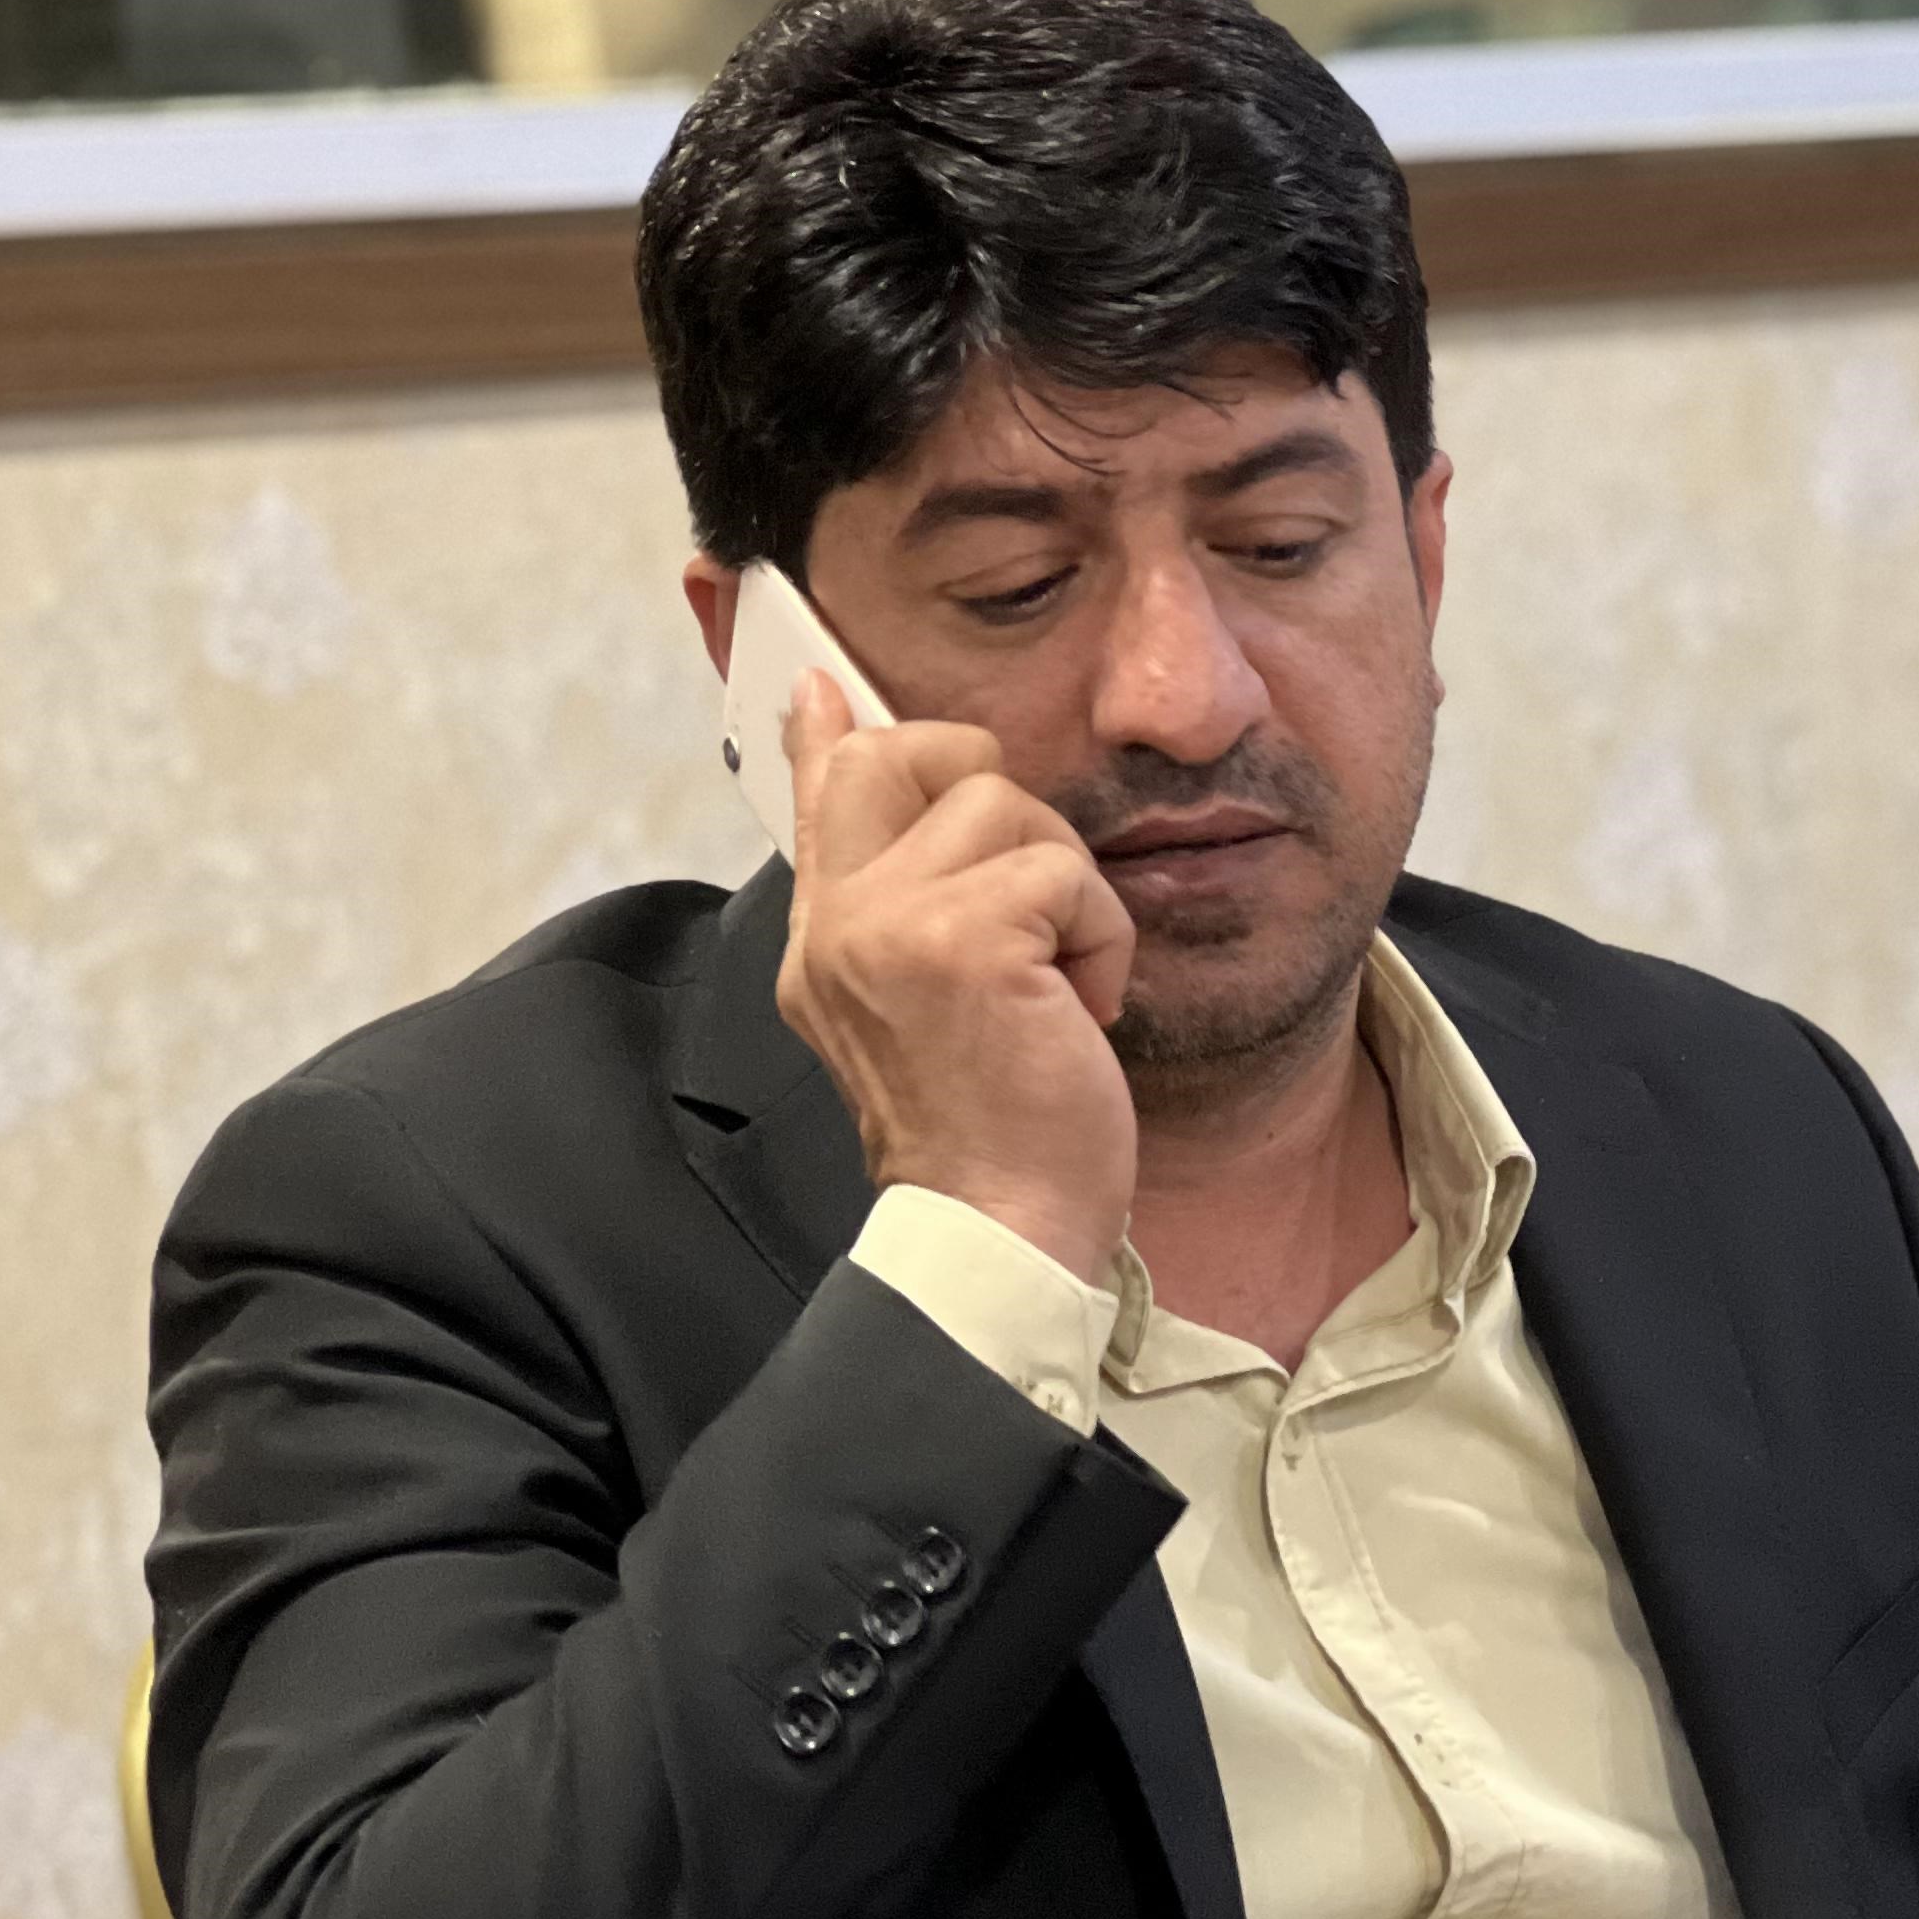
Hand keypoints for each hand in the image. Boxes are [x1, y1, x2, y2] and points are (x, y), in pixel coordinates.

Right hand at [777, 673, 1137, 1284]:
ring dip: (1067, 888)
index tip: (822, 687)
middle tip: (1029, 880)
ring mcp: (886, 927)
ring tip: (1058, 981)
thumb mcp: (924, 1002)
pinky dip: (1100, 935)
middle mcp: (836, 925)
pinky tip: (1079, 1007)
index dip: (830, 733)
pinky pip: (1062, 871)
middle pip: (898, 754)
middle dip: (986, 784)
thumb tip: (879, 812)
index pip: (818, 797)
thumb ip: (896, 901)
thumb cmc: (990, 1129)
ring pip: (1005, 804)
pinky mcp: (960, 941)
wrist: (1000, 1232)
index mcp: (824, 941)